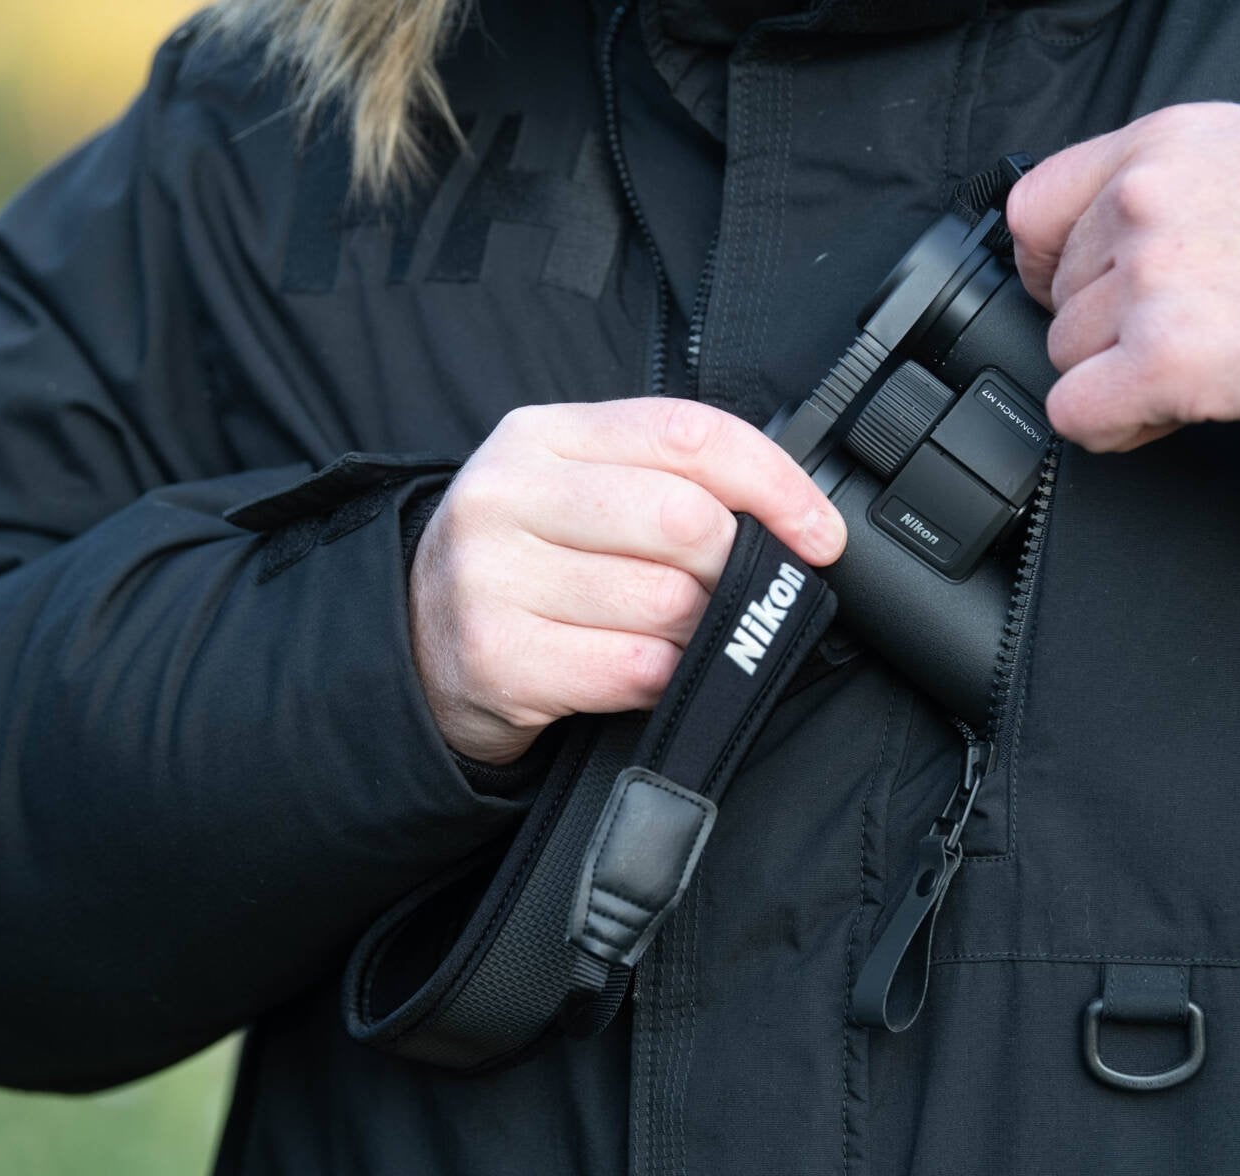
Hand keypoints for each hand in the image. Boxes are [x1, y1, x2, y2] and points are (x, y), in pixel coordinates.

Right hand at [410, 399, 846, 764]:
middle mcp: (507, 494)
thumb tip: (793, 523)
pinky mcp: (497, 658)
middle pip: (685, 520)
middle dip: (735, 567)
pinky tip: (648, 672)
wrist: (418, 646)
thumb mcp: (577, 493)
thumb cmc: (529, 566)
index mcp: (541, 435)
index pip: (688, 434)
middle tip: (731, 594)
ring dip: (703, 631)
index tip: (821, 535)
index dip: (776, 484)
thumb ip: (665, 481)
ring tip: (680, 635)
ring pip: (668, 601)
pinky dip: (667, 677)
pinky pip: (635, 668)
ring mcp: (492, 577)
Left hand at [1006, 102, 1239, 451]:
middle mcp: (1141, 205)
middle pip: (1058, 295)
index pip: (1034, 209)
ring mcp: (1149, 282)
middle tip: (1187, 326)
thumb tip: (1082, 248)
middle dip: (1110, 325)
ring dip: (1118, 374)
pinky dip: (1113, 425)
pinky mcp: (1163, 358)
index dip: (1050, 262)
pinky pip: (1077, 412)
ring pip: (1067, 354)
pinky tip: (1164, 407)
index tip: (1082, 286)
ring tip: (1197, 358)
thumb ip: (1151, 186)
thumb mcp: (1235, 153)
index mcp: (1153, 147)